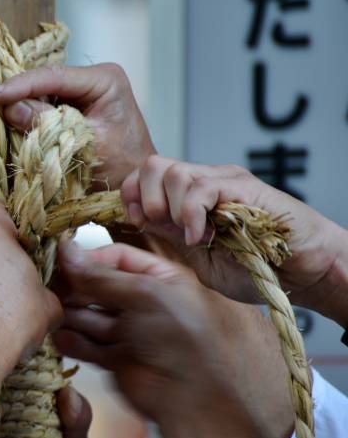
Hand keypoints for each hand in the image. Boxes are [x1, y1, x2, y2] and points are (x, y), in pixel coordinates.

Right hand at [0, 63, 154, 189]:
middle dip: (20, 96)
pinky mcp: (71, 106)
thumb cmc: (122, 169)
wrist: (133, 187)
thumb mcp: (85, 145)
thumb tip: (11, 108)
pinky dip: (30, 118)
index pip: (55, 75)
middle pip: (44, 82)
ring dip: (23, 108)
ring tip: (6, 122)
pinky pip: (42, 107)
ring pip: (40, 94)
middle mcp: (92, 79)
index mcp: (105, 79)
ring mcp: (81, 92)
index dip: (22, 85)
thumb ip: (50, 124)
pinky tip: (20, 128)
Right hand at [53, 241, 293, 437]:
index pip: (117, 258)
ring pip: (91, 316)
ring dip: (70, 315)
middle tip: (48, 287)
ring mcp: (132, 332)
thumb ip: (101, 276)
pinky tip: (60, 338)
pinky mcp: (118, 360)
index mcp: (161, 279)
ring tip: (51, 313)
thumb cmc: (184, 338)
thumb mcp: (145, 294)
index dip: (89, 259)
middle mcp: (145, 303)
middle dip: (75, 287)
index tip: (61, 261)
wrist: (197, 398)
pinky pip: (90, 346)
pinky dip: (74, 343)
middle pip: (99, 287)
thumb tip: (66, 250)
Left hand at [121, 156, 347, 325]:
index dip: (131, 195)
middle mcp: (204, 182)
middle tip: (159, 225)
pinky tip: (203, 238)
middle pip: (153, 165)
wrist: (305, 272)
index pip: (143, 176)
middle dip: (144, 197)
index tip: (137, 222)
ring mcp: (224, 182)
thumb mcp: (200, 257)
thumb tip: (141, 218)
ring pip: (173, 172)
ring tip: (189, 235)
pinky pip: (202, 188)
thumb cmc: (257, 268)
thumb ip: (172, 236)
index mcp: (189, 196)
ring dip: (170, 208)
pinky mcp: (244, 188)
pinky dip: (192, 215)